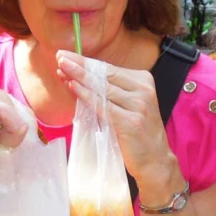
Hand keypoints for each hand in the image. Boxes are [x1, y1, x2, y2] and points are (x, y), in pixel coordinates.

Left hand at [56, 51, 178, 191]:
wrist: (155, 160)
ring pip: (102, 87)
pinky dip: (86, 95)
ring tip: (62, 69)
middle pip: (105, 74)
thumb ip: (108, 92)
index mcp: (143, 81)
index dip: (86, 61)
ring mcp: (138, 105)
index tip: (66, 55)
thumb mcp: (127, 106)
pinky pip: (103, 106)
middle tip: (60, 57)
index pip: (109, 68)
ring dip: (79, 77)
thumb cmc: (137, 133)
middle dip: (80, 65)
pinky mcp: (130, 122)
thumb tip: (76, 78)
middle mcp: (142, 90)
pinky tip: (73, 87)